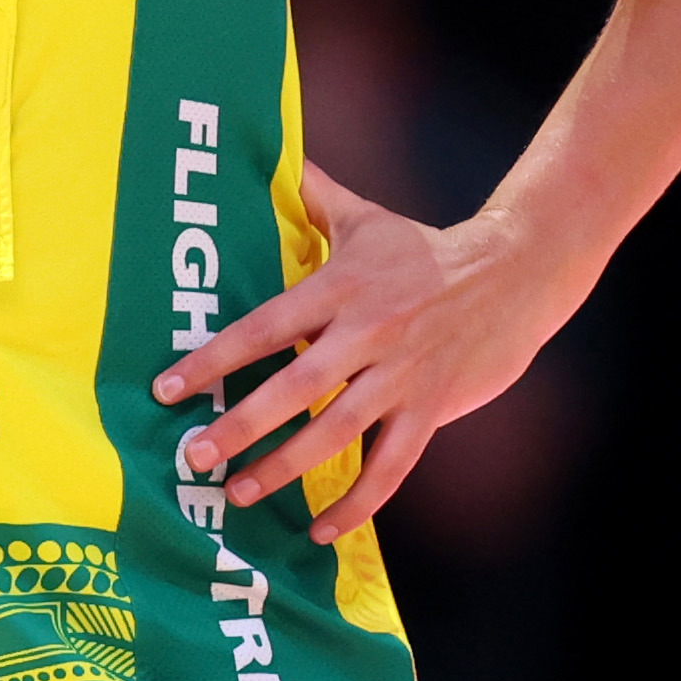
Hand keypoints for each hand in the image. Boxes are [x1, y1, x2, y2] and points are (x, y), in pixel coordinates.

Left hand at [149, 159, 583, 544]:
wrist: (512, 273)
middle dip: (240, 425)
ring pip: (336, 432)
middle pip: (294, 386)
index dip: (214, 358)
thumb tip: (272, 150)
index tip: (167, 387)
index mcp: (341, 287)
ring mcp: (401, 376)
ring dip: (285, 468)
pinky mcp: (432, 409)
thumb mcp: (366, 218)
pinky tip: (321, 530)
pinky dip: (357, 504)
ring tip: (239, 493)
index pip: (264, 326)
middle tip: (193, 456)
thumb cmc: (425, 249)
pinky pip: (391, 467)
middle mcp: (367, 333)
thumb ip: (313, 194)